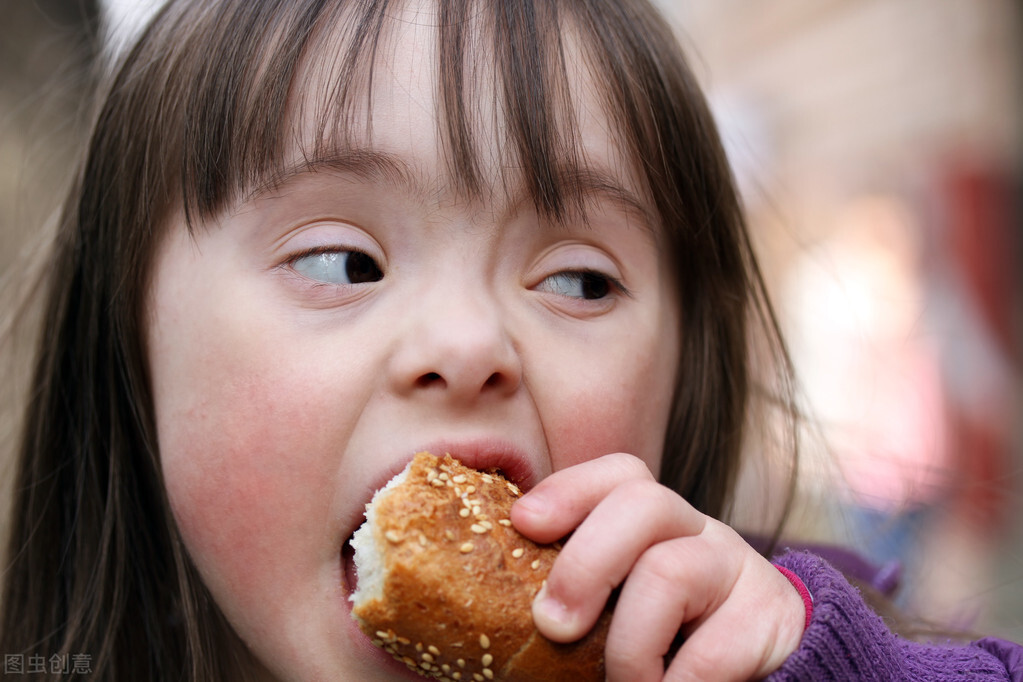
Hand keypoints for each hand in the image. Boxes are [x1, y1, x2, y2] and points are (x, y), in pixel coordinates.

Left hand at [510, 453, 804, 680]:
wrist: (770, 678)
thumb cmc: (669, 649)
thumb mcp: (619, 615)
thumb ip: (573, 605)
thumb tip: (490, 629)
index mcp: (656, 524)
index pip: (619, 475)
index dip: (568, 489)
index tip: (523, 524)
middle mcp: (699, 530)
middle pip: (643, 503)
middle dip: (584, 562)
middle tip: (552, 625)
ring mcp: (739, 567)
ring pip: (669, 570)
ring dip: (628, 646)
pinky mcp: (771, 616)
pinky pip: (709, 650)